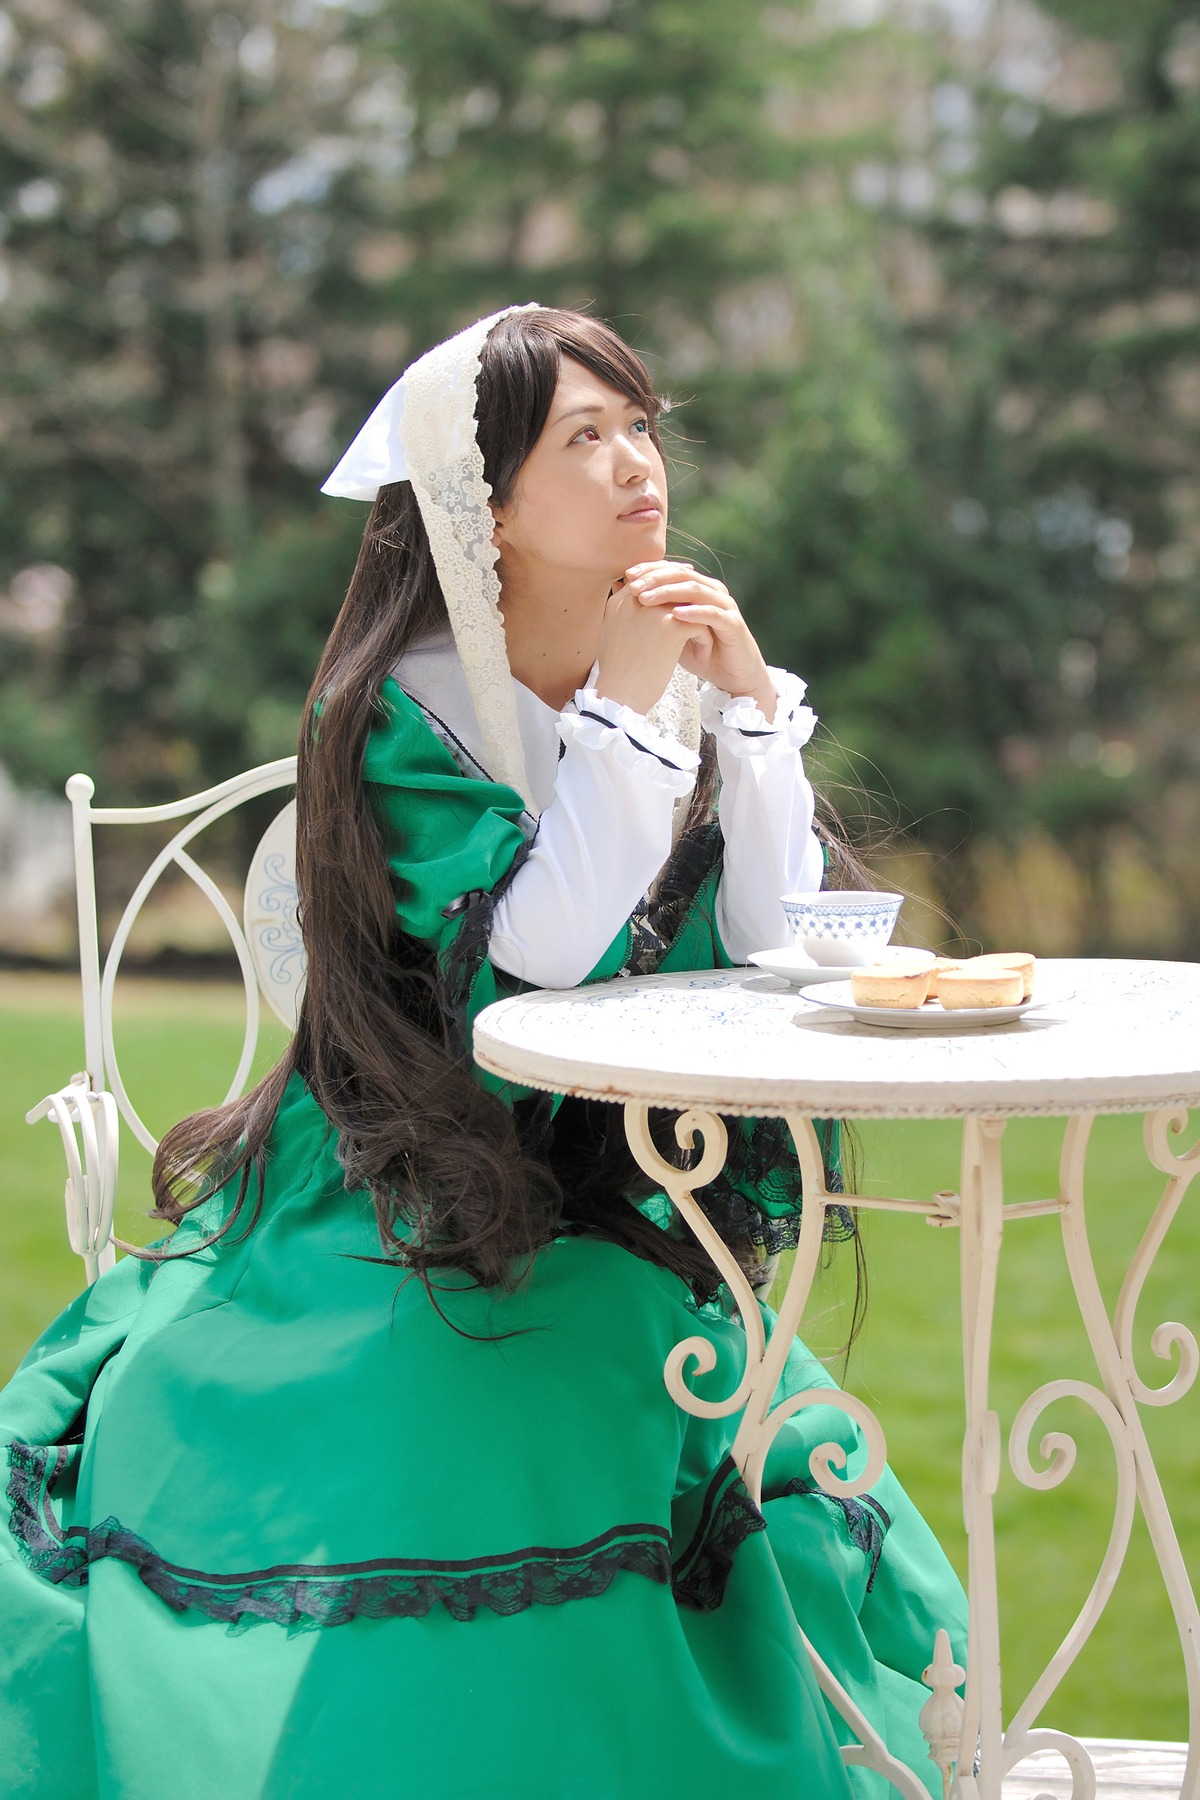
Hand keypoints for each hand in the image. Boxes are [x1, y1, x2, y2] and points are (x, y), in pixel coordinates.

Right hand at [594, 578, 710, 715]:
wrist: (619, 696)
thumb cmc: (616, 673)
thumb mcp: (612, 634)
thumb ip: (624, 612)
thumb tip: (628, 594)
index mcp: (620, 601)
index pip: (648, 577)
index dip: (668, 579)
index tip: (684, 586)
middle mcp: (634, 599)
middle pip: (669, 581)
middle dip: (688, 590)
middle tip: (704, 599)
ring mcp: (653, 610)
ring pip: (688, 604)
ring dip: (697, 621)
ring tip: (700, 641)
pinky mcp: (670, 626)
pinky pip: (699, 624)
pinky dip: (703, 640)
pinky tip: (701, 657)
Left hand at [622, 561, 776, 719]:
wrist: (731, 676)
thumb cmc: (699, 653)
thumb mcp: (671, 632)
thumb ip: (653, 614)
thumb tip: (622, 594)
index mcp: (698, 589)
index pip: (672, 569)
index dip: (650, 569)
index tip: (626, 576)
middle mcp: (712, 592)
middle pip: (682, 575)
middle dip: (655, 578)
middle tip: (634, 587)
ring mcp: (725, 606)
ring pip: (695, 590)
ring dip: (669, 592)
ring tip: (646, 599)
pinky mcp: (734, 624)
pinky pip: (712, 613)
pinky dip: (693, 612)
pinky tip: (674, 614)